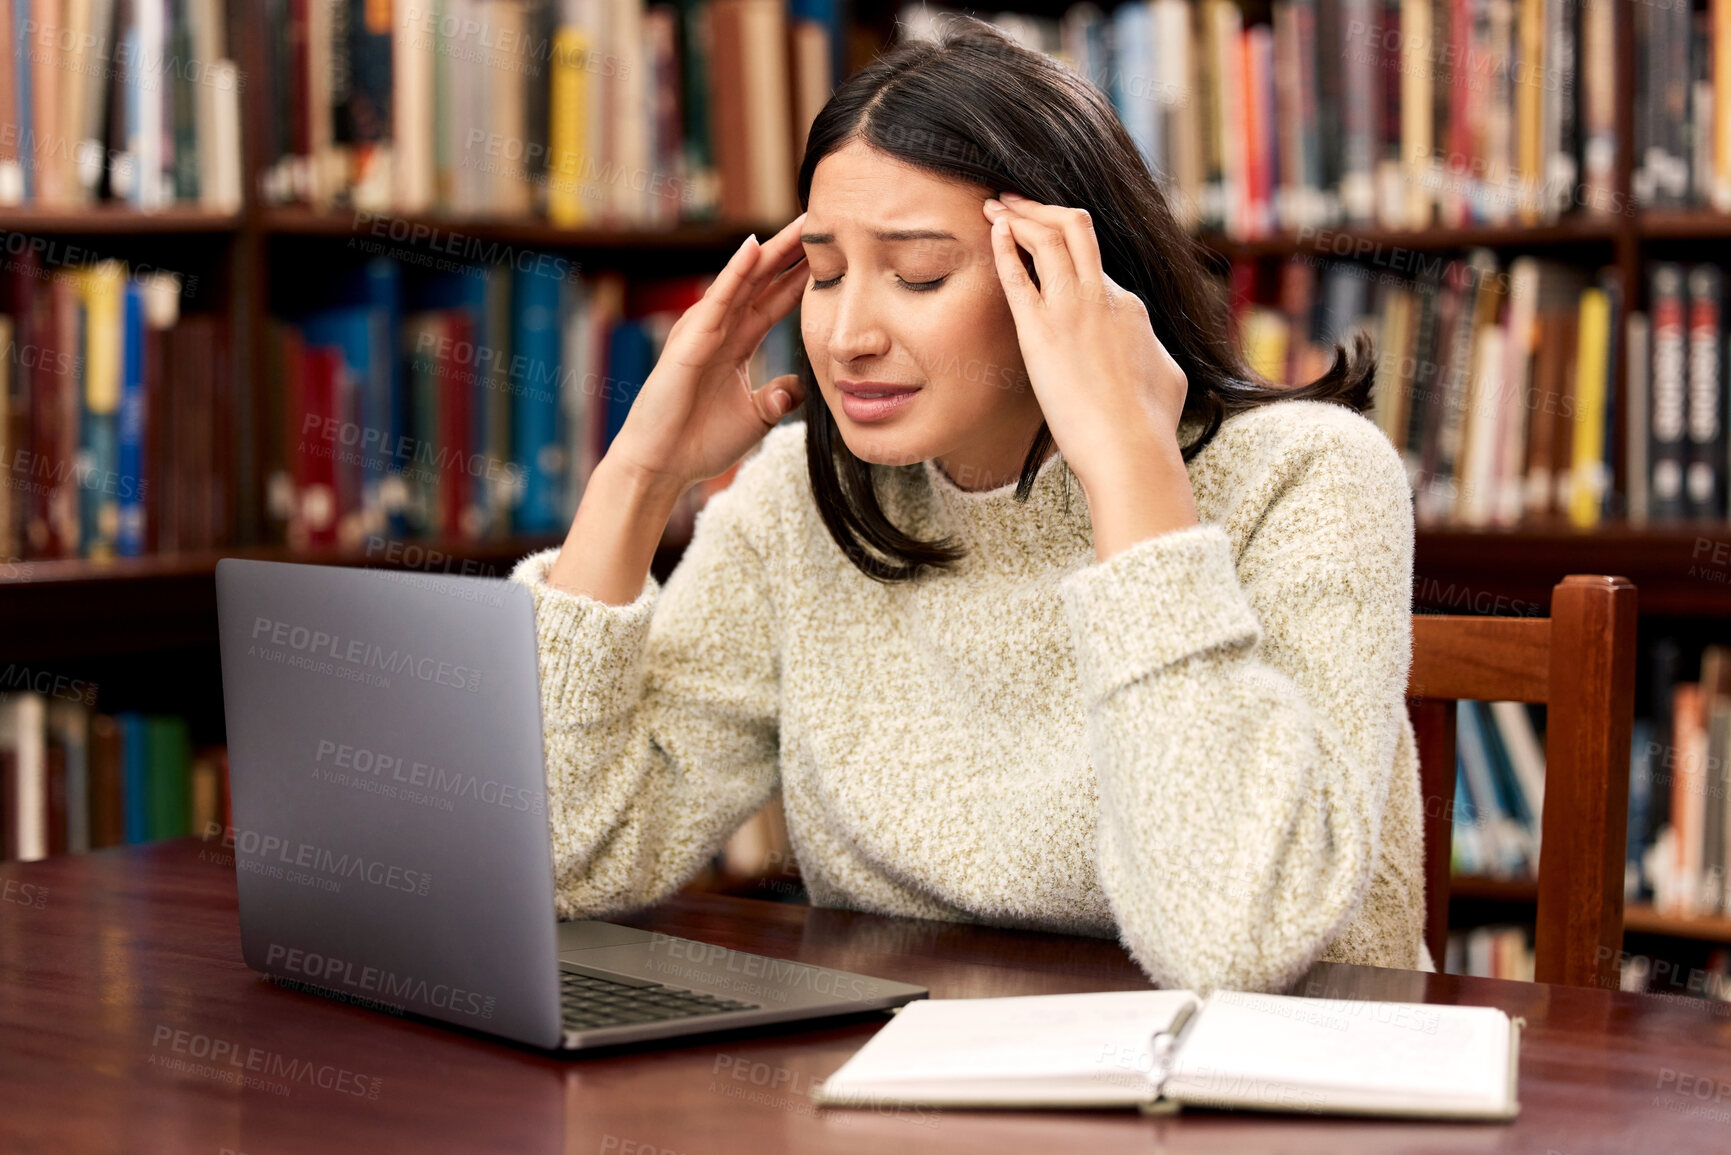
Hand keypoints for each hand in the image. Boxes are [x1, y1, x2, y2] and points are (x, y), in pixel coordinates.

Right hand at [602, 212, 810, 498]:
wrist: (663, 465)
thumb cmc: (700, 442)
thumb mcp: (756, 417)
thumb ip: (779, 397)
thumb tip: (800, 384)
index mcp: (736, 344)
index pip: (776, 300)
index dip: (802, 276)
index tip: (832, 254)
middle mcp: (721, 330)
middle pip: (764, 281)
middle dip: (792, 252)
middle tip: (822, 220)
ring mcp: (704, 330)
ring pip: (744, 281)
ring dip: (772, 250)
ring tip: (800, 222)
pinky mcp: (690, 339)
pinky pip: (718, 299)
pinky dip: (736, 272)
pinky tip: (756, 246)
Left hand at [982, 192, 1188, 496]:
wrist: (1129, 447)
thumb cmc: (1150, 424)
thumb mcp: (1169, 376)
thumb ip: (1152, 352)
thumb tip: (1150, 350)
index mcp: (1130, 307)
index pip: (1096, 264)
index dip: (1070, 250)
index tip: (1047, 245)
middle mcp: (1102, 296)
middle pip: (1074, 228)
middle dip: (1041, 208)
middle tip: (1015, 200)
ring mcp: (1071, 309)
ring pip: (1047, 238)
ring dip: (1019, 215)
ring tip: (997, 204)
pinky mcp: (1039, 332)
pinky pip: (1017, 275)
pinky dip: (1004, 246)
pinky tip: (993, 230)